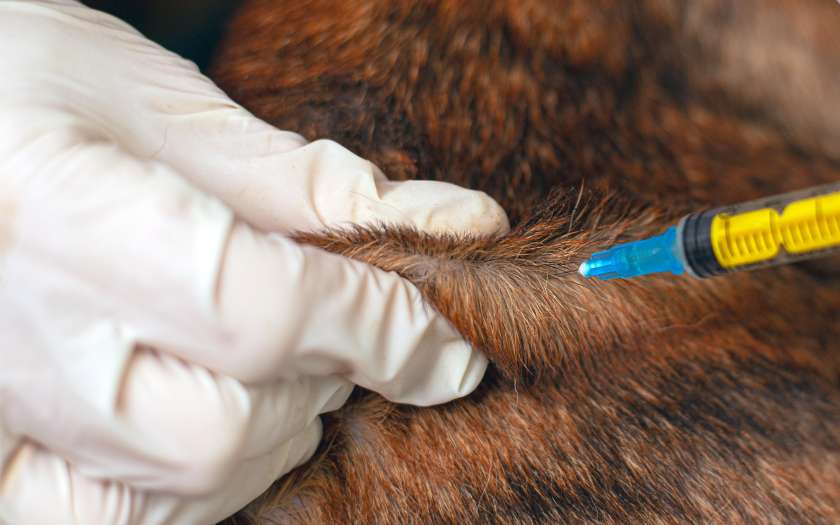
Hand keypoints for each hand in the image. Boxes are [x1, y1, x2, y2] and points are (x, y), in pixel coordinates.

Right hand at [0, 2, 507, 522]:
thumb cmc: (17, 81)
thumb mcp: (160, 104)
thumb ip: (309, 182)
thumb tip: (459, 226)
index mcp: (57, 217)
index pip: (264, 314)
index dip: (379, 331)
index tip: (449, 343)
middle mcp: (11, 336)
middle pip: (227, 428)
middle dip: (322, 379)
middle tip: (328, 322)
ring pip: (181, 483)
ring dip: (264, 429)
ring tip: (254, 355)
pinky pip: (105, 515)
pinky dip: (181, 482)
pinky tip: (194, 411)